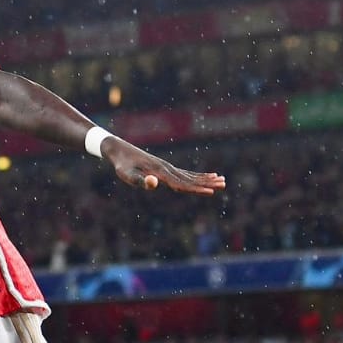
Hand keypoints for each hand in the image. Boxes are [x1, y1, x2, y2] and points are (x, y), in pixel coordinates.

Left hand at [106, 137, 225, 195]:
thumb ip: (140, 180)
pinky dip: (195, 176)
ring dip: (205, 178)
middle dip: (207, 182)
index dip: (196, 189)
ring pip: (189, 175)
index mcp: (160, 172)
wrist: (119, 150)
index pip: (182, 183)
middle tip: (224, 184)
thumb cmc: (122, 166)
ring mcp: (166, 167)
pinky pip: (183, 173)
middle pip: (190, 178)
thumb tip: (154, 183)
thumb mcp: (127, 175)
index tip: (211, 192)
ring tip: (221, 179)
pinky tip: (204, 177)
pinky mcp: (164, 167)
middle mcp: (166, 168)